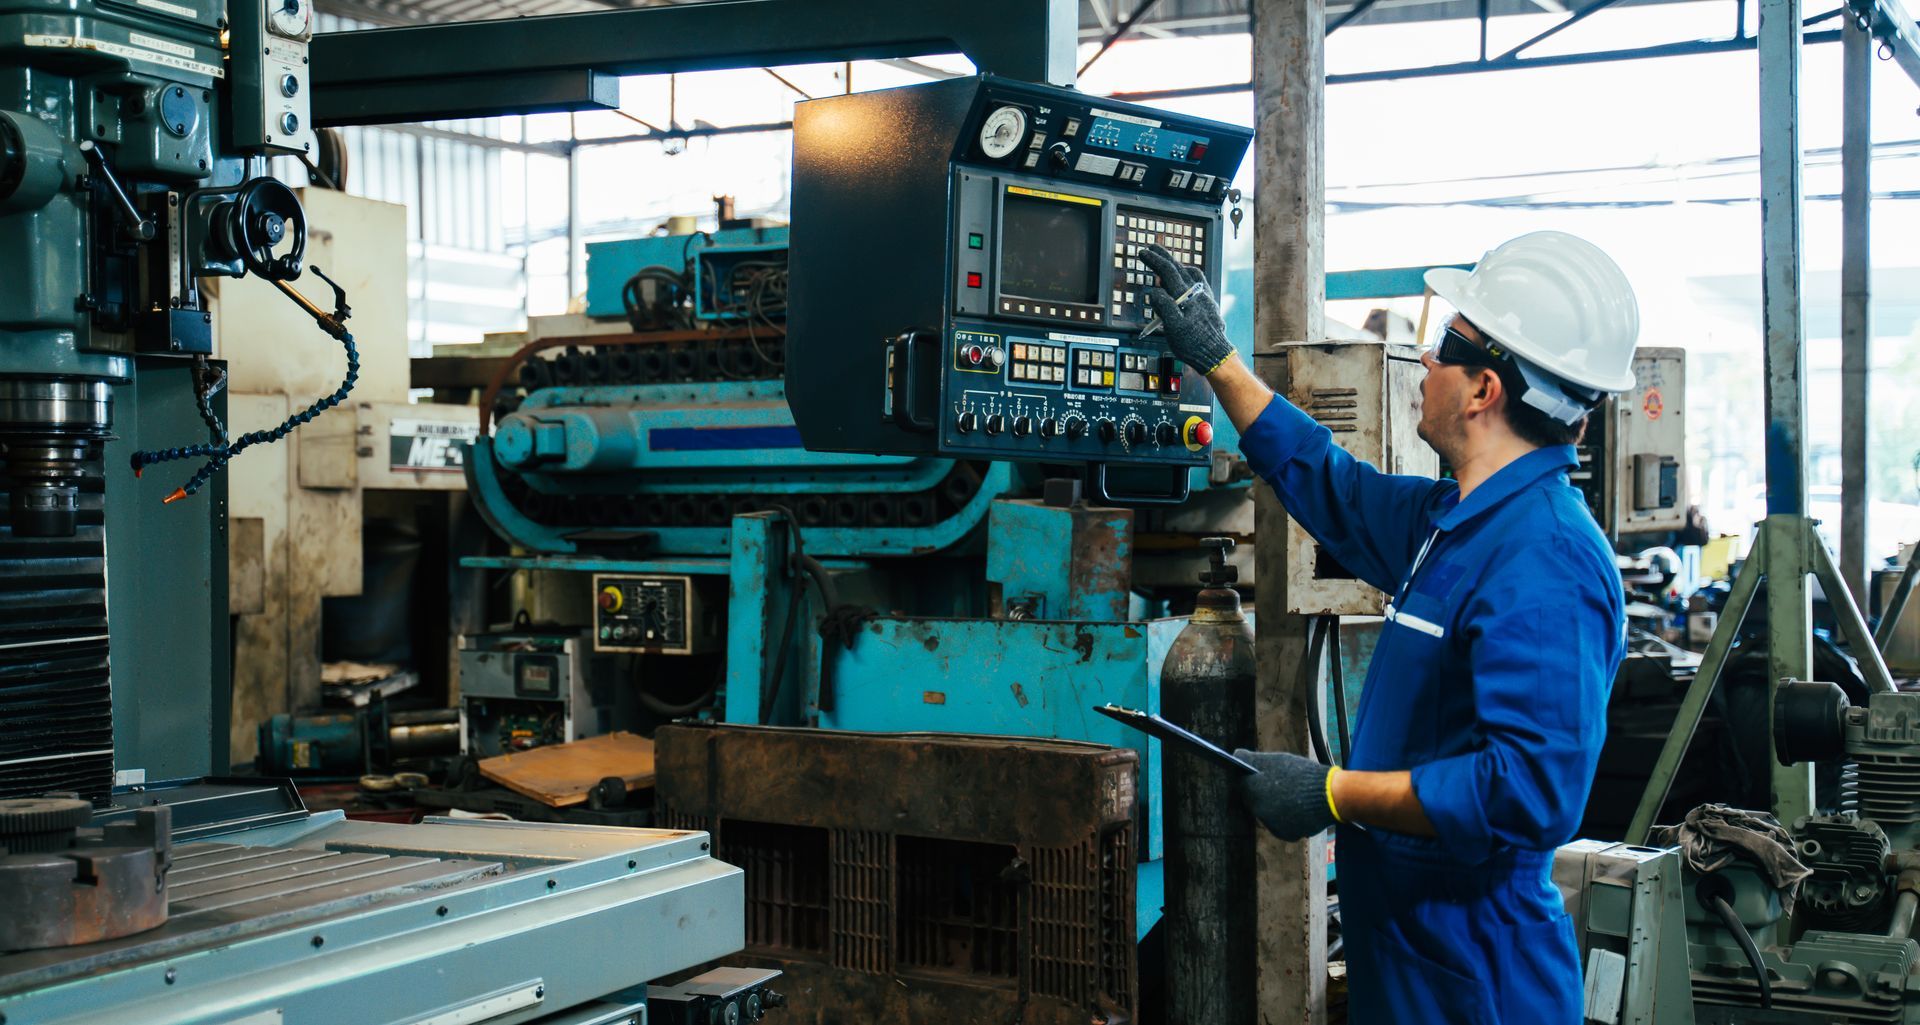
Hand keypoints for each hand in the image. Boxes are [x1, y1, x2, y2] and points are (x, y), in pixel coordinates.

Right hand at [1138, 244, 1235, 374]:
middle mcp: (1198, 292)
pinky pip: (1199, 282)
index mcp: (1187, 296)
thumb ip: (1163, 306)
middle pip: (1179, 268)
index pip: (1168, 271)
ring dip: (1178, 265)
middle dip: (1164, 256)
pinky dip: (1188, 276)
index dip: (1154, 260)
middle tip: (1153, 247)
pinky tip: (1185, 281)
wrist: (1215, 354)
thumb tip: (1155, 291)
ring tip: (1168, 263)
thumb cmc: (1194, 344)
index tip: (1144, 252)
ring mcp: (1205, 296)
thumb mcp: (1173, 327)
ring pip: (1191, 273)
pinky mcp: (1209, 304)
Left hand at [1234, 748, 1335, 840]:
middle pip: (1255, 799)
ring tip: (1291, 795)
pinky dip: (1286, 817)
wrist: (1329, 796)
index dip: (1253, 778)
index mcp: (1252, 790)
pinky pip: (1280, 825)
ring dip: (1275, 805)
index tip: (1263, 774)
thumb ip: (1251, 758)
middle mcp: (1257, 810)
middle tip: (1281, 783)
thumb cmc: (1301, 775)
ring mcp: (1271, 824)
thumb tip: (1235, 755)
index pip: (1243, 784)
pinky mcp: (1285, 834)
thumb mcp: (1276, 760)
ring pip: (1268, 812)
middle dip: (1264, 792)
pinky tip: (1297, 807)